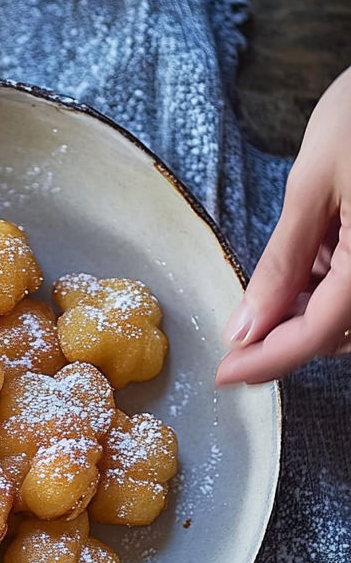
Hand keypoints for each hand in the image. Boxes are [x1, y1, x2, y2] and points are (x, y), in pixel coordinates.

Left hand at [216, 66, 350, 385]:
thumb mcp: (313, 187)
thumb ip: (281, 264)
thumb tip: (246, 328)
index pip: (315, 335)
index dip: (265, 361)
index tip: (224, 375)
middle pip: (339, 333)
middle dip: (287, 337)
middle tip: (239, 330)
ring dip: (310, 311)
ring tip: (277, 281)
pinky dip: (333, 284)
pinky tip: (314, 255)